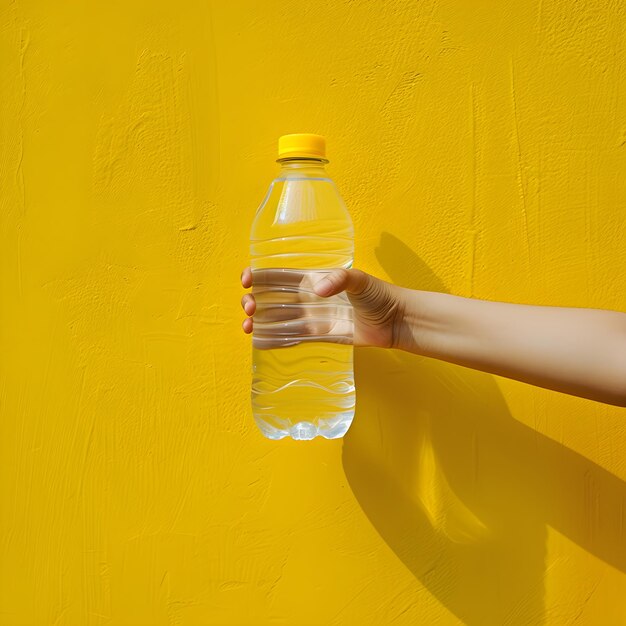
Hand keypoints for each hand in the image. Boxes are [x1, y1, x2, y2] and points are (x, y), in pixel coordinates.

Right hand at [241, 267, 404, 348]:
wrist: (395, 320)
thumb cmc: (379, 294)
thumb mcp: (360, 280)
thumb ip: (339, 280)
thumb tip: (318, 290)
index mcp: (313, 279)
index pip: (279, 275)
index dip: (260, 276)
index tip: (247, 280)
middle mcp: (309, 298)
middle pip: (272, 298)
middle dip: (254, 301)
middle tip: (249, 309)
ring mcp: (313, 318)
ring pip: (278, 319)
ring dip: (259, 321)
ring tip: (247, 327)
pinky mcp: (320, 336)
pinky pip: (293, 338)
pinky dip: (275, 340)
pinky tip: (259, 342)